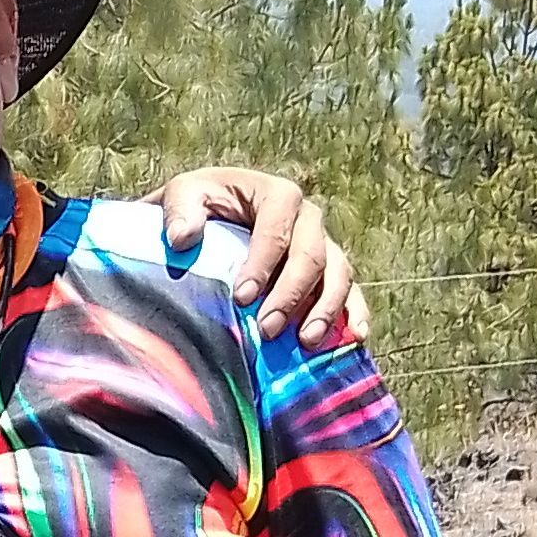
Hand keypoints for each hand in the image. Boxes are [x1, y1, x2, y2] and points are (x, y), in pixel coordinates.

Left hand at [157, 166, 366, 347]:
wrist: (214, 217)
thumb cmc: (199, 206)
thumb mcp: (183, 195)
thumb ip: (180, 210)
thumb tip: (181, 238)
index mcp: (276, 194)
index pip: (276, 227)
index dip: (262, 263)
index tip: (241, 298)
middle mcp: (308, 218)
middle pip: (311, 255)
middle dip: (291, 294)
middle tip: (267, 329)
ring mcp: (324, 245)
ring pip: (338, 274)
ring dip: (325, 309)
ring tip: (306, 341)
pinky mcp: (330, 272)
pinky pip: (351, 291)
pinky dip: (355, 313)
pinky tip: (356, 336)